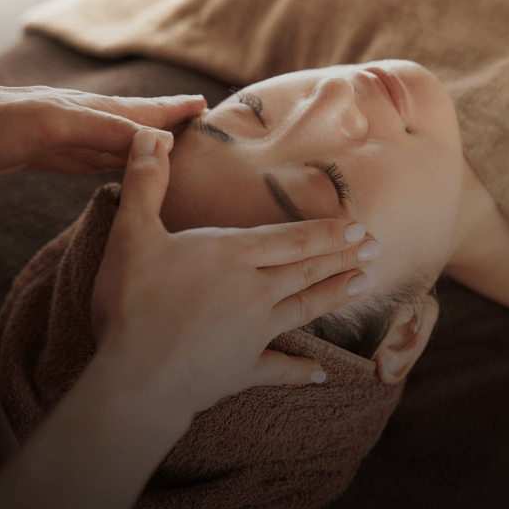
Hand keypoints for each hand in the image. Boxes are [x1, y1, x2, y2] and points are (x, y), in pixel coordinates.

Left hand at [0, 79, 206, 177]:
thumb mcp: (55, 125)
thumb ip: (107, 130)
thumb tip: (163, 140)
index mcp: (92, 112)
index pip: (146, 112)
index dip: (175, 111)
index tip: (205, 108)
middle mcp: (86, 124)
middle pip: (137, 125)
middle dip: (167, 125)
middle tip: (195, 125)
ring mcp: (68, 140)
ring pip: (117, 143)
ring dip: (143, 144)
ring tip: (165, 146)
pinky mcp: (48, 157)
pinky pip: (92, 161)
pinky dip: (113, 162)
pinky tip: (115, 167)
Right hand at [91, 129, 376, 414]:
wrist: (139, 375)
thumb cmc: (133, 302)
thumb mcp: (132, 232)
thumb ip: (145, 183)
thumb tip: (151, 132)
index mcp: (231, 255)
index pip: (289, 238)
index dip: (325, 232)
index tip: (359, 228)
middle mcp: (253, 290)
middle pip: (305, 269)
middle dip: (342, 257)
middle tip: (377, 249)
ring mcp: (253, 333)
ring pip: (304, 309)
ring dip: (334, 296)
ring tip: (363, 285)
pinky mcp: (243, 370)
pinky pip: (279, 369)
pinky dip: (300, 371)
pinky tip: (321, 374)